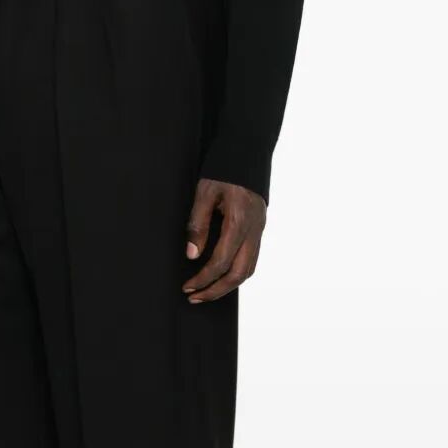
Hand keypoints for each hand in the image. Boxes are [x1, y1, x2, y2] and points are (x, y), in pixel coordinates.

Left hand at [182, 179, 265, 302]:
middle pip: (239, 274)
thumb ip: (197, 225)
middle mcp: (253, 230)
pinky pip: (252, 259)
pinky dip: (237, 273)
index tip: (187, 286)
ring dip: (228, 285)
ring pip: (249, 269)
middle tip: (195, 297)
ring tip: (207, 292)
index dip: (203, 278)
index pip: (221, 262)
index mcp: (239, 222)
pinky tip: (222, 275)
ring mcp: (259, 230)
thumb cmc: (224, 169)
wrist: (248, 150)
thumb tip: (192, 255)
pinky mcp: (259, 228)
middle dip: (216, 290)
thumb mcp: (204, 193)